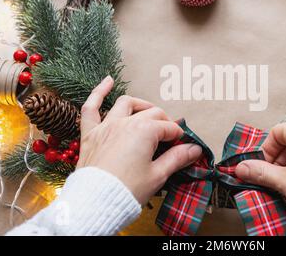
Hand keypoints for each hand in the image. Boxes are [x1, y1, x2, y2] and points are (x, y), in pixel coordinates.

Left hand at [77, 76, 201, 204]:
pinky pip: (90, 107)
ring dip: (140, 105)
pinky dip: (98, 92)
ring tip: (149, 110)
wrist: (95, 204)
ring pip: (126, 104)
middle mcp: (125, 122)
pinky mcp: (90, 134)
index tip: (183, 147)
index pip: (168, 128)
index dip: (178, 137)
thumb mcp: (158, 175)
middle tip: (169, 137)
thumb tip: (195, 149)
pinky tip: (107, 80)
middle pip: (152, 114)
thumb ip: (177, 158)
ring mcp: (106, 126)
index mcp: (145, 131)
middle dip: (164, 123)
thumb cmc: (127, 190)